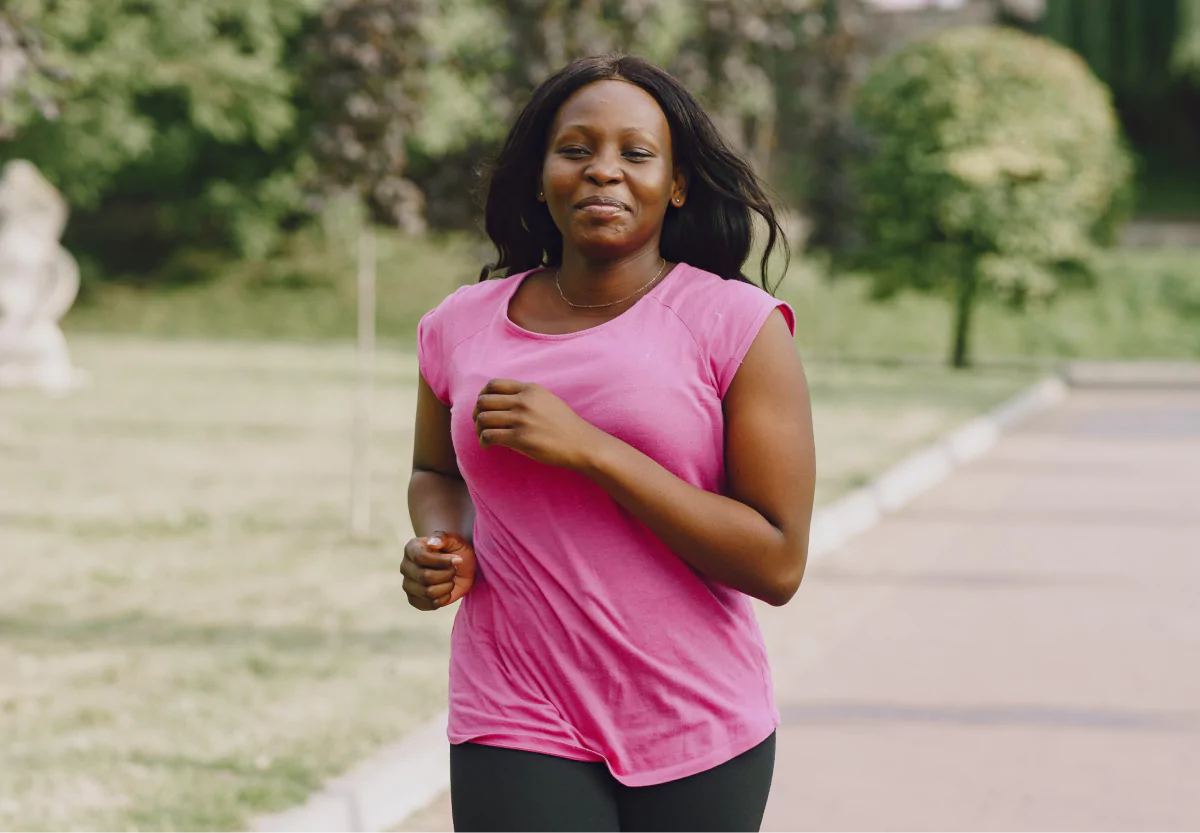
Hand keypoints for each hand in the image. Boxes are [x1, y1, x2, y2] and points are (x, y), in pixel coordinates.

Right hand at [400, 531, 476, 610]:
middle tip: (453, 570)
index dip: (442, 561)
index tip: (458, 560)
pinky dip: (443, 599)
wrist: (459, 568)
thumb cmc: (456, 551)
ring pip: (428, 592)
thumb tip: (432, 543)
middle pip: (425, 577)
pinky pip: (429, 605)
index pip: (421, 558)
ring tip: (450, 580)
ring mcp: (408, 584)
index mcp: (412, 548)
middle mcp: (406, 566)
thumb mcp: (455, 540)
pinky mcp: (414, 599)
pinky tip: (447, 591)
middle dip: (447, 574)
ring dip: (446, 587)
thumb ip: (443, 538)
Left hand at [473, 378, 600, 470]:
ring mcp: (521, 419)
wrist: (581, 443)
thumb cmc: (564, 425)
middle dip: (477, 413)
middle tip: (480, 424)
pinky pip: (489, 436)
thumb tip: (501, 403)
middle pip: (484, 401)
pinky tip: (487, 446)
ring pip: (483, 418)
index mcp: (530, 389)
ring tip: (483, 436)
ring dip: (479, 428)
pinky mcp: (520, 438)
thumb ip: (526, 397)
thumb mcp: (547, 400)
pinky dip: (483, 441)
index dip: (483, 395)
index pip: (493, 384)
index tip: (483, 406)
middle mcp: (524, 401)